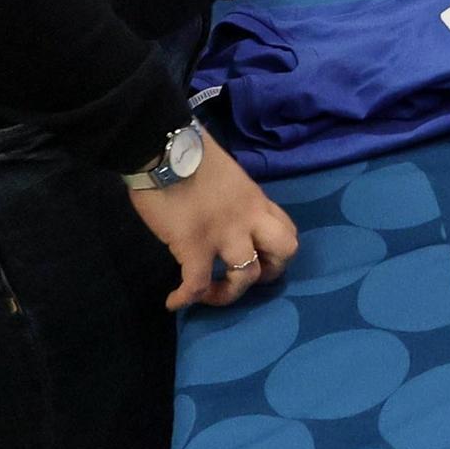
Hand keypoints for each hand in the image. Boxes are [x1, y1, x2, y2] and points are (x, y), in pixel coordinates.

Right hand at [128, 142, 301, 311]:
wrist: (162, 147)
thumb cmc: (189, 152)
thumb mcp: (226, 176)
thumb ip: (232, 199)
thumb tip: (221, 216)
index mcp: (256, 200)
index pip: (287, 231)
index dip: (276, 252)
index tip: (255, 256)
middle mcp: (249, 218)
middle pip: (284, 254)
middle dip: (268, 273)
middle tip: (240, 275)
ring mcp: (224, 233)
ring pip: (245, 276)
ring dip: (227, 293)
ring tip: (205, 294)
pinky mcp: (194, 245)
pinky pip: (196, 284)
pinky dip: (185, 298)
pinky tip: (174, 302)